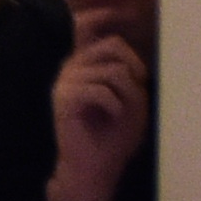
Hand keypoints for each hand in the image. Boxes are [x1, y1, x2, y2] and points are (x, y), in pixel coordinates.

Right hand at [53, 33, 148, 200]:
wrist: (93, 167)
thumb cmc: (113, 136)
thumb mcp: (132, 102)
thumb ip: (129, 77)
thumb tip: (124, 64)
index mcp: (86, 65)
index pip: (100, 33)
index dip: (117, 35)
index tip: (134, 54)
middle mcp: (72, 67)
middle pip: (113, 45)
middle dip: (134, 67)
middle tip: (136, 91)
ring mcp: (65, 81)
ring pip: (112, 71)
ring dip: (126, 95)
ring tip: (120, 112)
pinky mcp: (64, 98)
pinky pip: (101, 90)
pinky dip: (115, 106)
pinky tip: (112, 116)